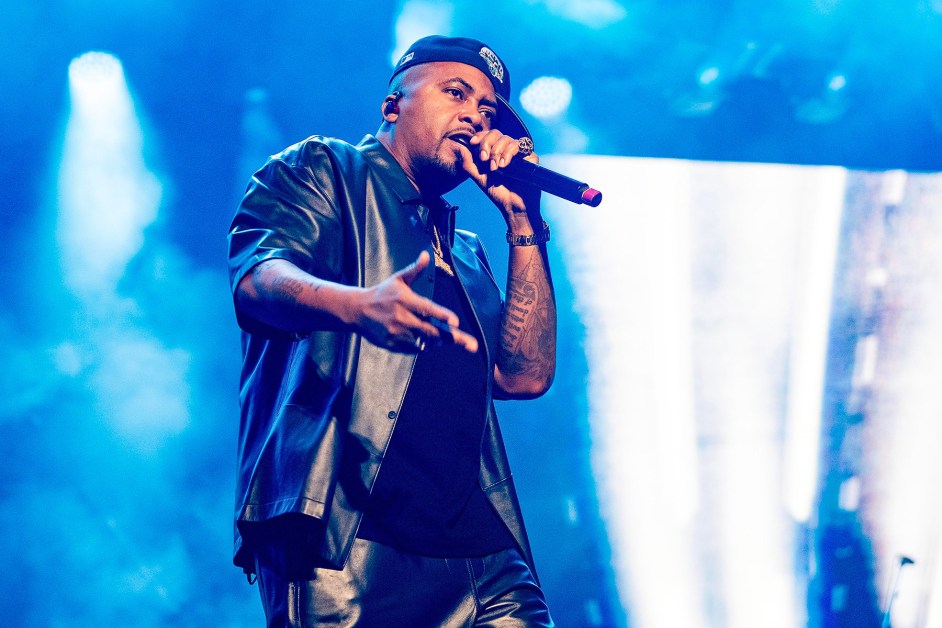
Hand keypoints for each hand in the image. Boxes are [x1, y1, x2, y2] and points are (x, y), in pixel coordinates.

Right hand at [352, 251, 478, 352]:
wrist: (358, 310)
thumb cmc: (382, 293)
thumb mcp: (398, 279)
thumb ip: (415, 270)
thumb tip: (426, 255)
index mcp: (404, 300)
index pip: (427, 308)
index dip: (441, 315)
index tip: (455, 322)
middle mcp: (401, 317)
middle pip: (431, 330)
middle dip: (452, 338)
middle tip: (470, 344)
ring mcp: (397, 333)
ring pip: (425, 342)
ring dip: (442, 342)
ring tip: (459, 342)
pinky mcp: (393, 344)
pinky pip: (414, 348)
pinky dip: (427, 346)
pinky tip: (436, 343)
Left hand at [460, 130, 540, 216]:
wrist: (512, 205)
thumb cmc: (497, 192)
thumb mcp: (479, 178)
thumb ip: (468, 164)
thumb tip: (460, 147)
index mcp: (494, 152)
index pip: (487, 135)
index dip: (480, 136)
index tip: (472, 143)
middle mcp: (506, 150)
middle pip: (496, 133)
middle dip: (487, 143)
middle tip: (484, 159)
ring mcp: (518, 152)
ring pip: (506, 138)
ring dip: (497, 151)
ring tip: (495, 167)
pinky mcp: (529, 156)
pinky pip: (519, 145)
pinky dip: (508, 153)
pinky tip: (504, 165)